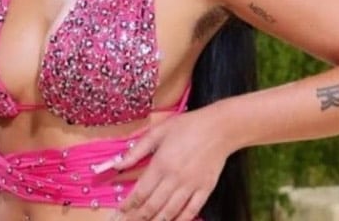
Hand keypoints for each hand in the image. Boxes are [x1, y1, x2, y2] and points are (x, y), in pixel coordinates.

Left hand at [111, 109, 232, 220]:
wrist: (220, 128)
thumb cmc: (188, 126)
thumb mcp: (158, 131)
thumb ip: (137, 149)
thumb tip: (118, 164)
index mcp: (161, 164)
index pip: (140, 192)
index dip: (128, 205)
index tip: (120, 212)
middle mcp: (175, 179)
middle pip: (152, 206)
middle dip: (138, 217)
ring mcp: (191, 186)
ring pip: (170, 212)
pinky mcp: (205, 190)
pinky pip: (191, 211)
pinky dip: (180, 220)